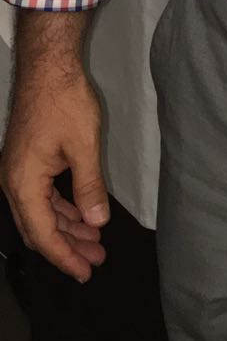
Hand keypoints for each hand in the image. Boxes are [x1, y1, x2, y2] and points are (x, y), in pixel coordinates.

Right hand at [2, 18, 109, 281]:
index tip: (85, 272)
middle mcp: (15, 183)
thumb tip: (96, 223)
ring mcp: (19, 172)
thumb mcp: (84, 146)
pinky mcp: (28, 162)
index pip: (43, 234)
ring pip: (42, 213)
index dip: (64, 256)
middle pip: (39, 228)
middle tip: (97, 260)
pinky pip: (43, 196)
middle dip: (67, 247)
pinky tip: (82, 215)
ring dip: (67, 227)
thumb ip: (90, 187)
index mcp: (23, 185)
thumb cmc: (65, 103)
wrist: (47, 68)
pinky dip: (63, 208)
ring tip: (96, 241)